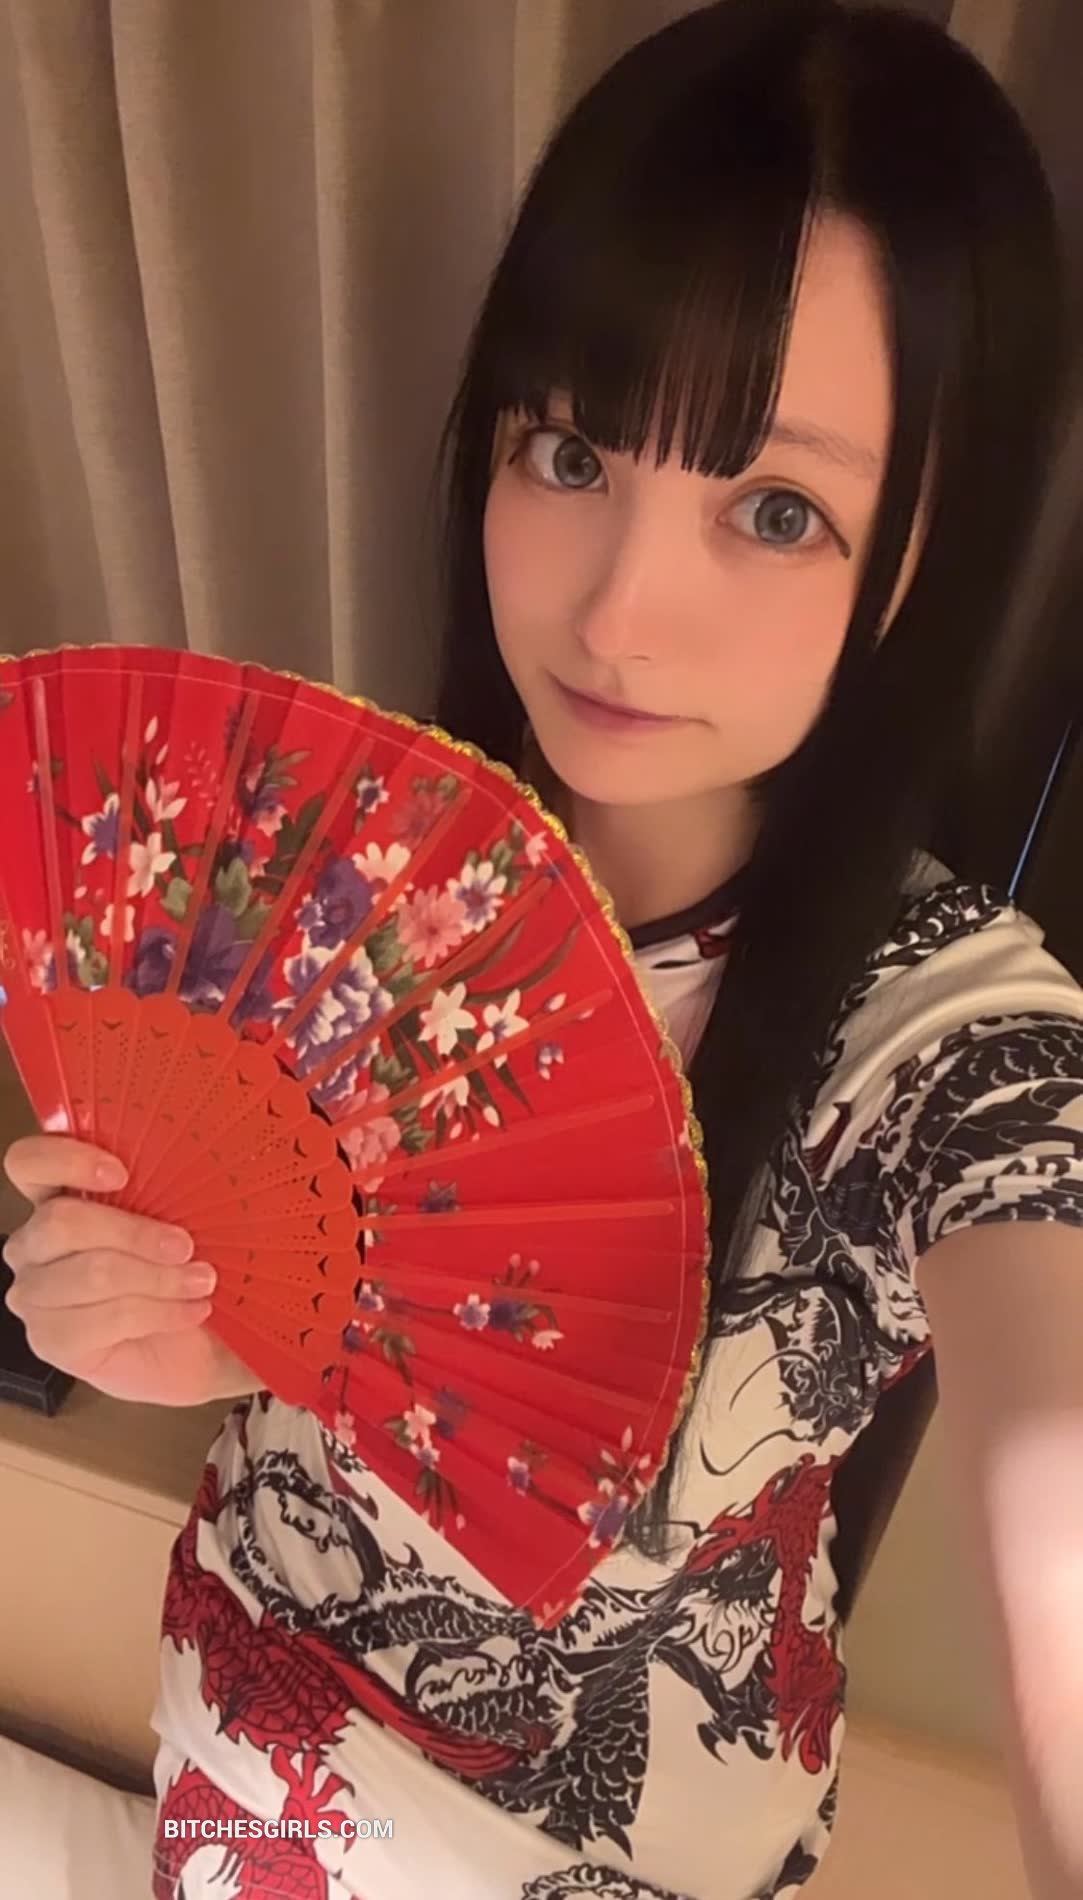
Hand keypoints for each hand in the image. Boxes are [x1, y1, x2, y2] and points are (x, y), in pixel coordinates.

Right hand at [2, 1134, 263, 1406]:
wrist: (194, 1344)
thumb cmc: (180, 1271)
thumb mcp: (176, 1220)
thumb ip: (164, 1191)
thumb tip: (197, 1163)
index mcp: (56, 1197)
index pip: (28, 1163)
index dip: (66, 1160)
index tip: (121, 1174)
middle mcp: (34, 1244)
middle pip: (62, 1221)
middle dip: (135, 1232)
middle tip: (186, 1246)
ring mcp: (34, 1295)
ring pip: (93, 1272)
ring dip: (159, 1278)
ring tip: (202, 1282)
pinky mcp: (50, 1340)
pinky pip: (107, 1317)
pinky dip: (160, 1312)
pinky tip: (191, 1310)